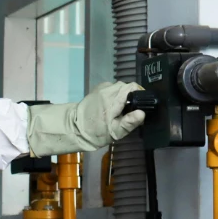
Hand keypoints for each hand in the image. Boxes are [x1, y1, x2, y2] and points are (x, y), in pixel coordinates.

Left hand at [26, 81, 145, 156]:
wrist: (75, 129)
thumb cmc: (97, 132)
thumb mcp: (115, 131)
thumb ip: (129, 122)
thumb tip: (142, 113)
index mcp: (113, 99)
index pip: (132, 87)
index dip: (139, 93)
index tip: (142, 104)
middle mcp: (107, 89)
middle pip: (126, 86)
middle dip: (131, 95)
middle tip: (131, 110)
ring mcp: (101, 88)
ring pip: (118, 86)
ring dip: (123, 95)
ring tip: (122, 109)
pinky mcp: (96, 89)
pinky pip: (111, 88)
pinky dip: (115, 94)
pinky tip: (113, 105)